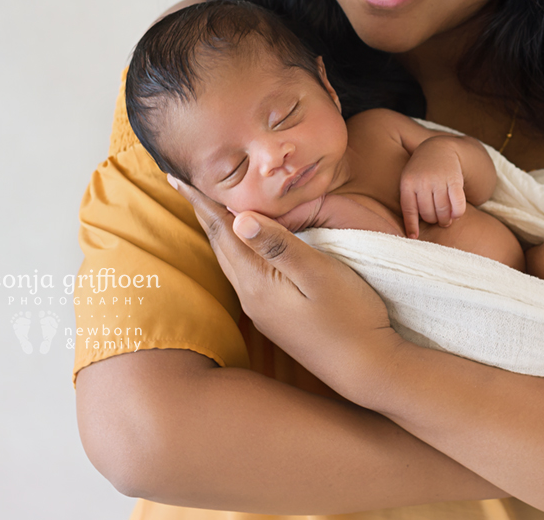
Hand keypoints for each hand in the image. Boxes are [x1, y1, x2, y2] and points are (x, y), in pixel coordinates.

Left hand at [166, 175, 399, 390]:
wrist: (367, 368)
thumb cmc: (351, 316)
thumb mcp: (319, 274)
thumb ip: (279, 245)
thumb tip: (237, 216)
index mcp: (257, 282)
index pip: (220, 232)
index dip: (199, 201)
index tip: (176, 175)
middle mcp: (251, 297)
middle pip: (219, 245)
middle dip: (202, 213)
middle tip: (185, 184)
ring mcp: (262, 311)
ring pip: (230, 260)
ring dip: (218, 232)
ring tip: (209, 208)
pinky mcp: (275, 318)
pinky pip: (245, 272)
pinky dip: (237, 249)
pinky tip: (245, 245)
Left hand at [399, 136, 467, 238]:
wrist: (438, 148)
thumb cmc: (421, 170)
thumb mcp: (409, 180)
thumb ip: (409, 201)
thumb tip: (412, 234)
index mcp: (408, 182)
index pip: (409, 210)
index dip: (411, 225)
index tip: (414, 237)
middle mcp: (422, 181)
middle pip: (428, 214)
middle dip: (433, 220)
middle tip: (436, 219)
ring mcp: (439, 180)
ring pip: (443, 211)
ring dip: (446, 219)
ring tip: (446, 219)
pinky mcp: (455, 180)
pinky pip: (458, 205)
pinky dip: (458, 213)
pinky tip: (456, 213)